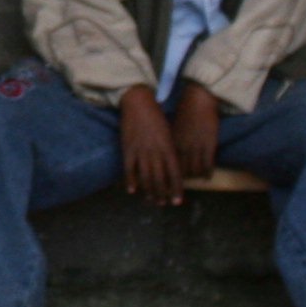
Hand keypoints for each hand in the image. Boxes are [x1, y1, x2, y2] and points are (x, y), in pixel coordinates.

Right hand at [119, 90, 183, 205]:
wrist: (139, 102)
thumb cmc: (157, 117)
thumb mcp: (169, 134)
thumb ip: (170, 151)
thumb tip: (173, 168)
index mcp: (168, 148)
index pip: (175, 174)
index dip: (176, 189)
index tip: (177, 201)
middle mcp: (156, 152)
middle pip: (160, 179)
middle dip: (163, 194)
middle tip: (163, 204)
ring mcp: (141, 151)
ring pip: (146, 177)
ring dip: (149, 192)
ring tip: (151, 201)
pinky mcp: (128, 149)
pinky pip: (129, 169)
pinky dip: (131, 181)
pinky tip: (132, 191)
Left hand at [169, 81, 222, 179]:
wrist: (198, 99)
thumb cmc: (184, 111)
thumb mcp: (171, 128)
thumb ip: (169, 143)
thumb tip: (166, 157)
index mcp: (171, 143)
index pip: (167, 167)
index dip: (167, 178)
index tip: (167, 184)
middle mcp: (182, 148)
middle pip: (180, 172)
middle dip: (180, 183)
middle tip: (181, 189)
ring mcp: (196, 147)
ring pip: (194, 171)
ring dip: (195, 178)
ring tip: (196, 180)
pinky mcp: (209, 145)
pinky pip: (208, 165)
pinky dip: (207, 173)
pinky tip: (207, 177)